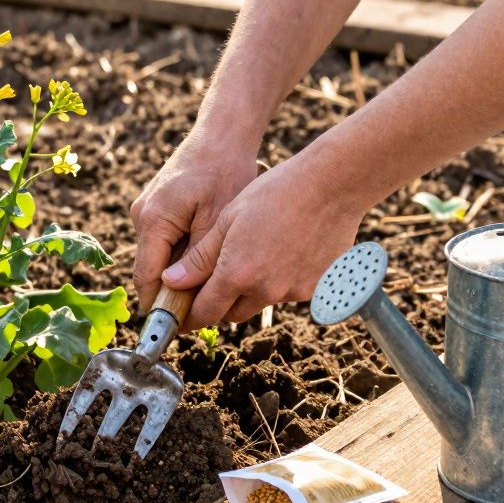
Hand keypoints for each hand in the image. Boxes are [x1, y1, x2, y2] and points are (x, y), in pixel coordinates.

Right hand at [130, 126, 260, 310]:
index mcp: (152, 220)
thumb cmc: (225, 170)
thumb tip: (185, 297)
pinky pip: (164, 241)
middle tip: (206, 309)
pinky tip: (208, 255)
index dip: (160, 307)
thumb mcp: (219, 219)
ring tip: (212, 281)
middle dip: (174, 291)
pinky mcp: (156, 206)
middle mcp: (142, 216)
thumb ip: (199, 260)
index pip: (146, 278)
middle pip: (151, 270)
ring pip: (159, 256)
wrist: (223, 132)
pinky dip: (182, 253)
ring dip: (181, 272)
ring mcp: (146, 209)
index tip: (179, 329)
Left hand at [158, 155, 365, 330]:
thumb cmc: (275, 193)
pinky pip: (289, 293)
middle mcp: (266, 290)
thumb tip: (171, 282)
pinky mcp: (317, 289)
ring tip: (259, 253)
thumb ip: (199, 258)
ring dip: (253, 289)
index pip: (205, 312)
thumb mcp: (228, 220)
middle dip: (220, 303)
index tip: (182, 316)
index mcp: (237, 274)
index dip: (190, 317)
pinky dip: (282, 280)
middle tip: (216, 282)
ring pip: (261, 302)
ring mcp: (294, 292)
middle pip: (232, 313)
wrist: (332, 185)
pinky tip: (287, 252)